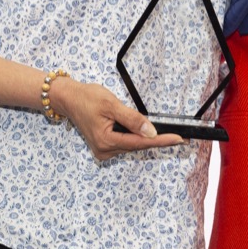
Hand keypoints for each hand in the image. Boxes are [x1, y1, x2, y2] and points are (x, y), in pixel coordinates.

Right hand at [47, 76, 183, 160]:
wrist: (69, 99)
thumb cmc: (87, 98)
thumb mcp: (112, 104)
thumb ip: (132, 119)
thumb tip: (151, 131)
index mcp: (106, 141)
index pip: (140, 143)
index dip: (161, 141)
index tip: (178, 139)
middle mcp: (105, 150)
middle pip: (137, 145)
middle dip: (157, 140)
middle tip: (178, 136)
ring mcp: (103, 150)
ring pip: (132, 144)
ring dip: (145, 137)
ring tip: (161, 132)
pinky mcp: (103, 147)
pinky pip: (125, 142)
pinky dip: (134, 136)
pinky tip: (141, 131)